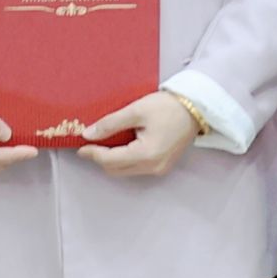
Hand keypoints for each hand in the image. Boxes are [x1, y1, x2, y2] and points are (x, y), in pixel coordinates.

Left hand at [77, 90, 202, 179]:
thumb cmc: (168, 106)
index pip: (109, 160)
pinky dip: (125, 160)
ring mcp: (159, 169)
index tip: (80, 145)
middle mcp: (153, 167)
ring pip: (125, 171)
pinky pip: (136, 168)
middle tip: (91, 143)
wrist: (196, 108)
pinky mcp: (163, 166)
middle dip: (100, 158)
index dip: (92, 153)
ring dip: (112, 160)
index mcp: (146, 154)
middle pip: (115, 169)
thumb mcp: (136, 110)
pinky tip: (124, 146)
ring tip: (106, 143)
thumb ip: (110, 124)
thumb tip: (87, 134)